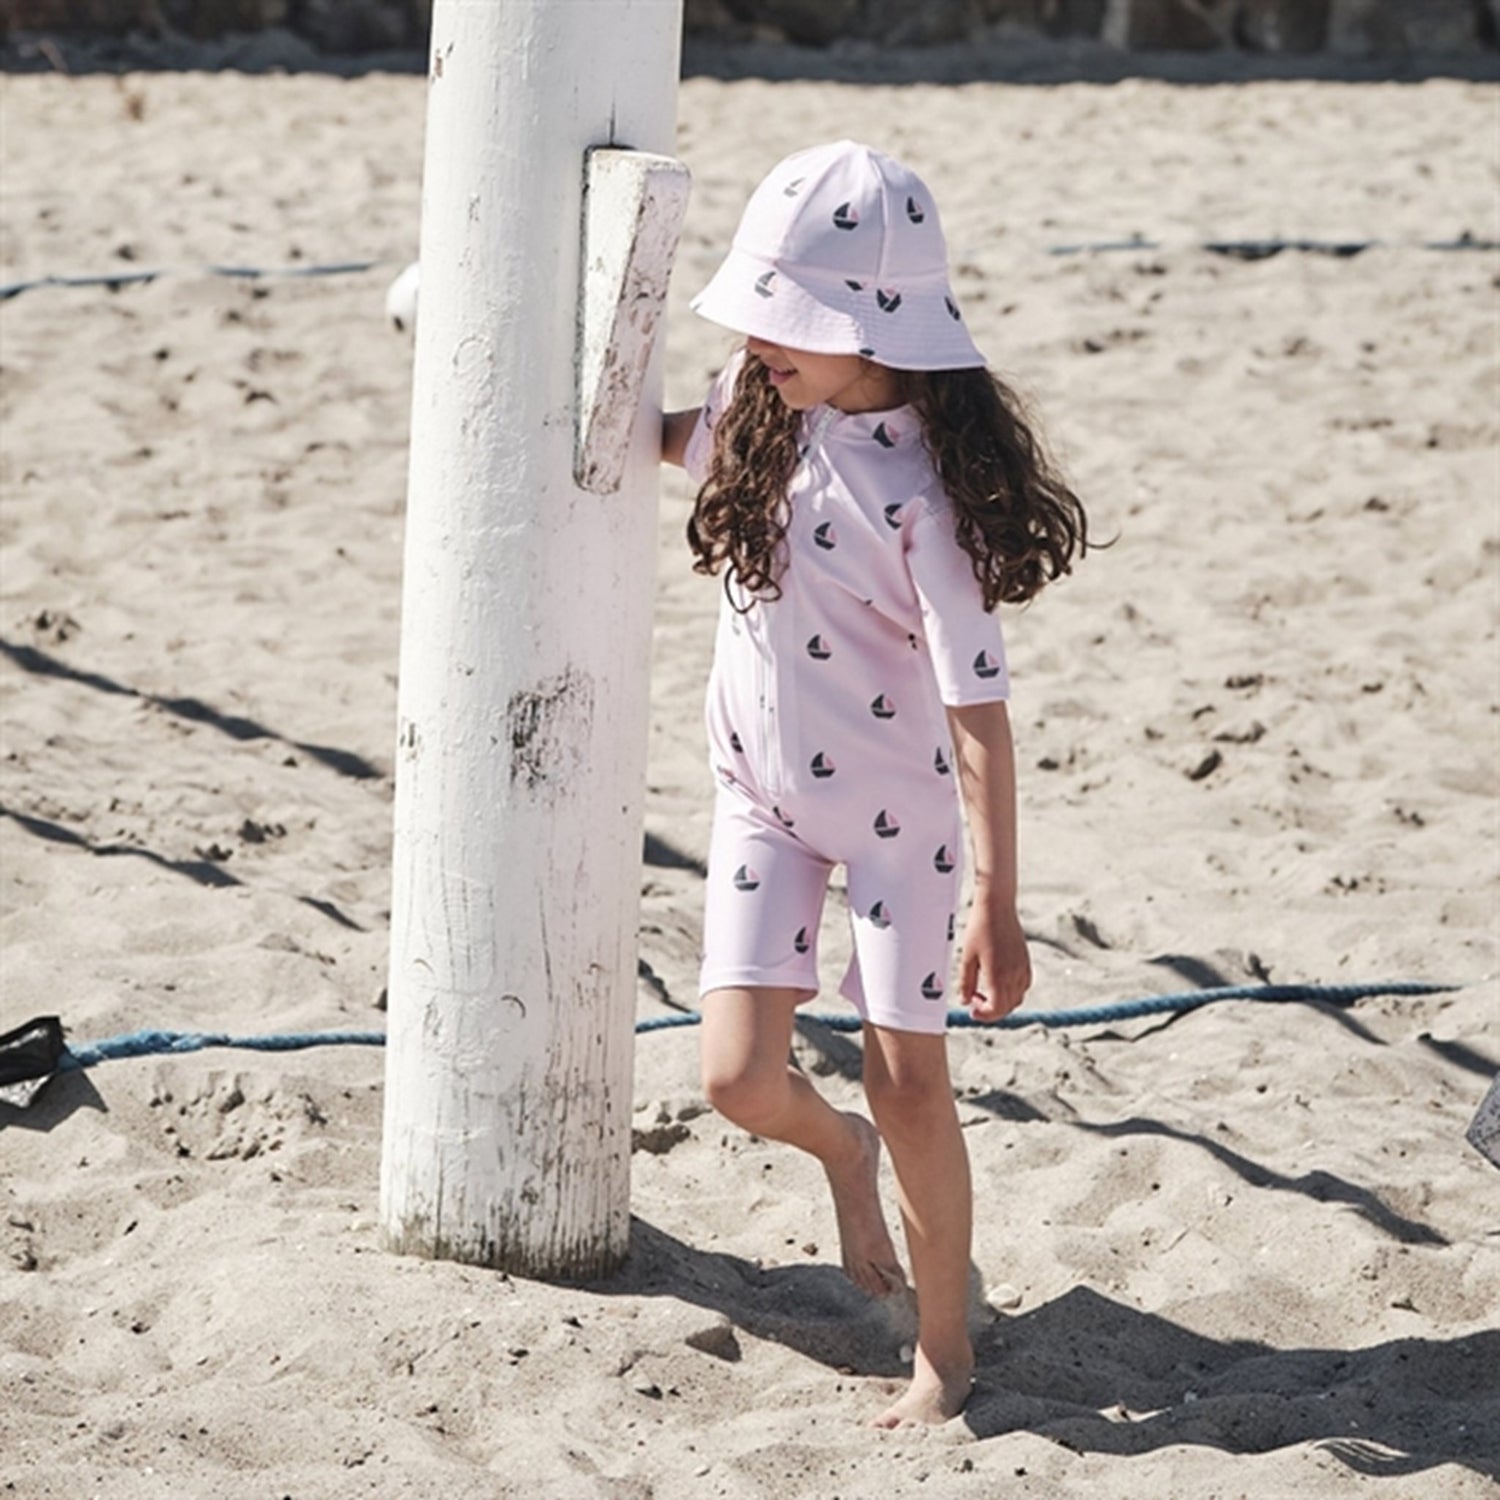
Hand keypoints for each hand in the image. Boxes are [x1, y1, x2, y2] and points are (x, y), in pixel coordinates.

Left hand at [958, 892, 1031, 1022]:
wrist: (997, 907)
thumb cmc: (980, 929)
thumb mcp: (967, 957)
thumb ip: (966, 982)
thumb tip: (965, 1001)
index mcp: (999, 976)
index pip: (997, 1009)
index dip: (984, 1015)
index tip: (972, 1010)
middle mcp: (1015, 975)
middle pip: (1007, 1007)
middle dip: (991, 1010)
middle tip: (975, 1000)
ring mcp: (1023, 968)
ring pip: (1017, 998)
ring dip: (1002, 1002)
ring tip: (985, 991)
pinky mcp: (1026, 961)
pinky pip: (1024, 986)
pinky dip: (1012, 991)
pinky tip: (998, 982)